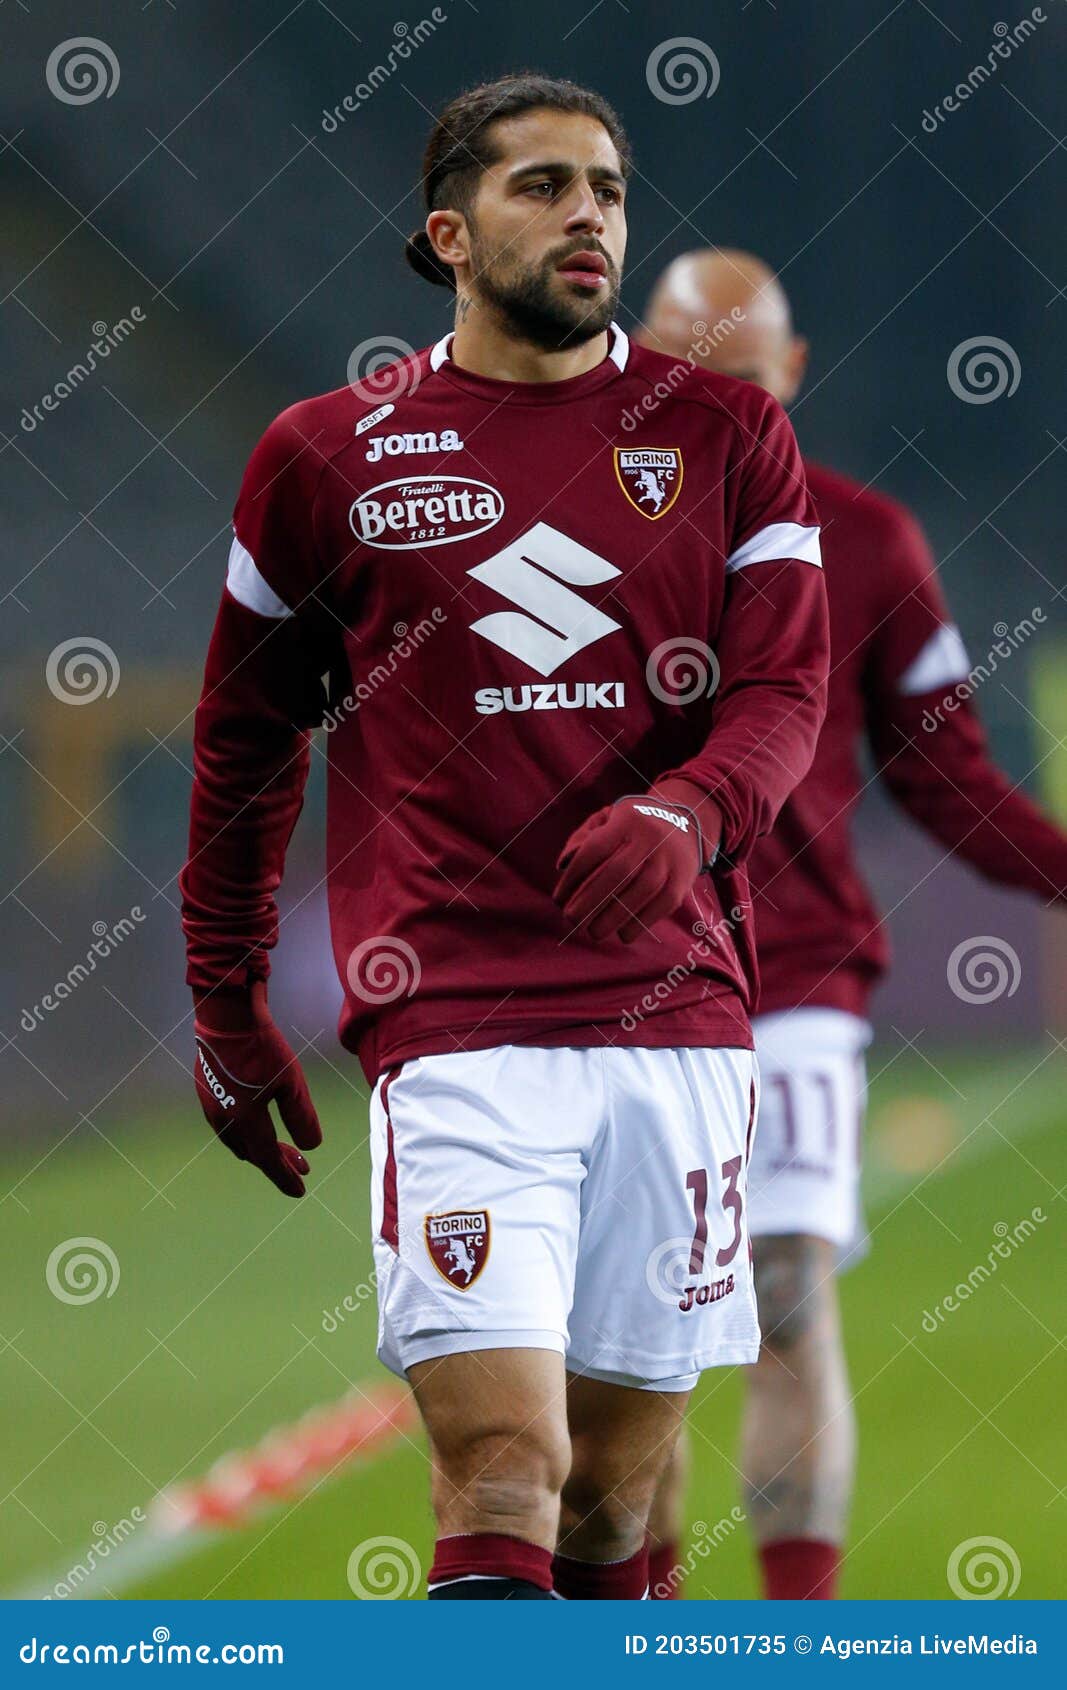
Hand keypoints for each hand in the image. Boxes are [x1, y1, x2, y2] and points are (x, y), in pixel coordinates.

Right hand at [192, 984, 321, 1197]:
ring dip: (261, 1146)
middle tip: (302, 1167)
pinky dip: (247, 1130)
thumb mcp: (292, 1083)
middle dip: (278, 1161)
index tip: (300, 1190)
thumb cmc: (262, 1047)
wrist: (226, 1014)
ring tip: (282, 1147)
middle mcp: (223, 1119)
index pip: (267, 1159)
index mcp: (244, 1122)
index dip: (285, 1176)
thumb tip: (311, 1147)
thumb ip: (301, 1118)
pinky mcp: (207, 1089)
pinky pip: (228, 1122)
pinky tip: (258, 1120)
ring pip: (238, 1139)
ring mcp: (211, 1104)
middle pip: (252, 1151)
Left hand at [553, 781, 719, 943]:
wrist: (686, 822)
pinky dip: (641, 923)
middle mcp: (651, 837)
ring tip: (594, 933)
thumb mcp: (608, 818)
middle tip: (571, 920)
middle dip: (591, 900)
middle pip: (618, 872)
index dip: (574, 875)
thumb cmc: (633, 826)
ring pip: (641, 891)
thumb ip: (583, 837)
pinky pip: (662, 905)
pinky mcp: (683, 880)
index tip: (559, 899)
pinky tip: (623, 933)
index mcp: (627, 820)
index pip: (595, 848)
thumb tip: (563, 866)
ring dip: (614, 917)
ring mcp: (669, 859)